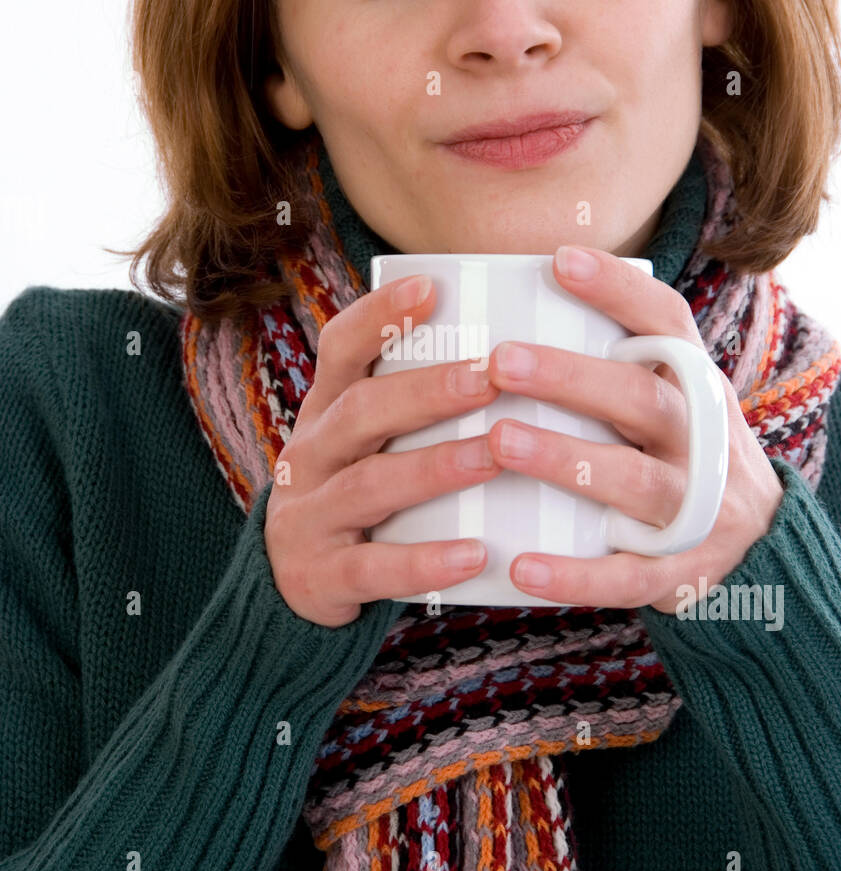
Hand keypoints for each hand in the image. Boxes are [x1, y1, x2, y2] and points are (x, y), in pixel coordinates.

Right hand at [264, 274, 502, 626]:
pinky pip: (373, 569)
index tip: (431, 286)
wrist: (294, 584)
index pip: (340, 348)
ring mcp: (309, 516)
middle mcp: (310, 455)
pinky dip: (425, 562)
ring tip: (493, 456)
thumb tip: (517, 347)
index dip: (380, 316)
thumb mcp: (371, 441)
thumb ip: (418, 402)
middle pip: (361, 411)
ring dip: (434, 468)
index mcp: (326, 411)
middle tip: (490, 374)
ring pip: (369, 485)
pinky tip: (475, 555)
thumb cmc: (362, 493)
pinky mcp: (320, 577)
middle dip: (426, 391)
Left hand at [483, 245, 784, 614]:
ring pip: (633, 480)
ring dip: (563, 459)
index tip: (558, 258)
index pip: (666, 322)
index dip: (617, 289)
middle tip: (499, 360)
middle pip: (641, 397)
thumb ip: (616, 362)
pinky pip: (627, 576)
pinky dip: (575, 575)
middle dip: (570, 377)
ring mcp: (697, 507)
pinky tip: (520, 568)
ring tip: (498, 440)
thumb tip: (510, 303)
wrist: (761, 547)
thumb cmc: (680, 455)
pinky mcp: (680, 571)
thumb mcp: (671, 399)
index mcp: (694, 385)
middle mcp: (701, 438)